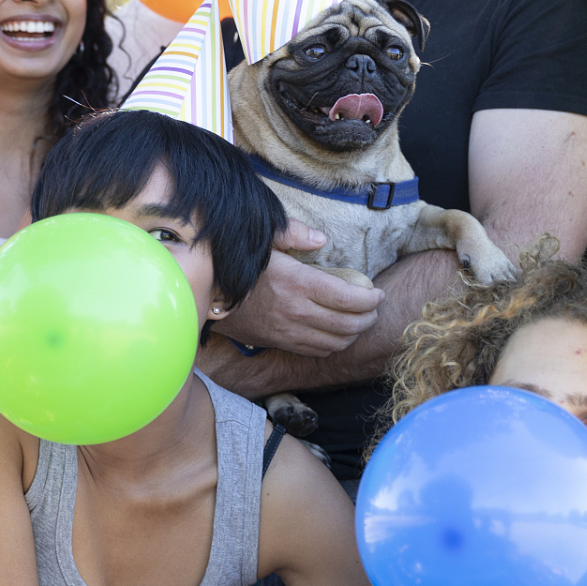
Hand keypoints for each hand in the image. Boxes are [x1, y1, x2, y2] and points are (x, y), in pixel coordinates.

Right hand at [214, 220, 382, 356]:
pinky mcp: (282, 343)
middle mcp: (297, 312)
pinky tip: (338, 333)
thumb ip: (292, 233)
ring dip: (354, 334)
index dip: (371, 299)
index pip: (348, 299)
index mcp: (298, 283)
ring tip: (360, 320)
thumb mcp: (262, 240)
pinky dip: (335, 345)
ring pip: (336, 342)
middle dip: (369, 317)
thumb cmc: (239, 265)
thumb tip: (320, 239)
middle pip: (348, 324)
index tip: (378, 292)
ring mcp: (289, 332)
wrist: (207, 296)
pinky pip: (317, 351)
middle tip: (375, 307)